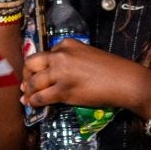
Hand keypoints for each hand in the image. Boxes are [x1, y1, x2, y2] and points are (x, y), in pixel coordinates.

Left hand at [18, 43, 150, 114]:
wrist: (124, 81)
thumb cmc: (111, 70)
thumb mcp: (87, 55)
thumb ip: (70, 60)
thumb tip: (55, 74)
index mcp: (66, 44)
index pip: (43, 54)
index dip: (37, 67)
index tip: (35, 75)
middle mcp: (60, 56)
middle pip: (31, 64)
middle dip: (26, 76)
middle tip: (26, 86)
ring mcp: (60, 73)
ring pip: (33, 82)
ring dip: (28, 92)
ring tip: (27, 98)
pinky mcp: (64, 90)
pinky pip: (41, 97)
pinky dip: (34, 102)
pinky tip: (33, 105)